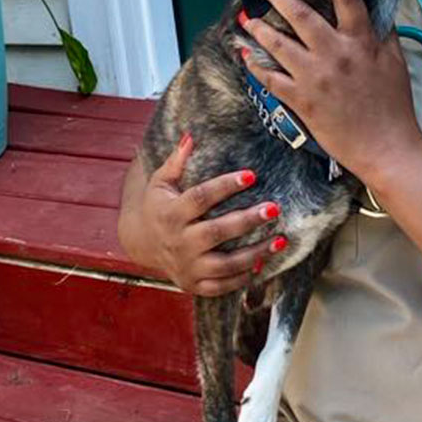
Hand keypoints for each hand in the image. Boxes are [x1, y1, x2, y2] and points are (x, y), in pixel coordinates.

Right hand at [118, 134, 285, 295]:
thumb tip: (190, 136)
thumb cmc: (160, 205)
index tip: (251, 175)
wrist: (141, 243)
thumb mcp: (161, 182)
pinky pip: (222, 286)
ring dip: (255, 254)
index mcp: (170, 213)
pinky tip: (263, 264)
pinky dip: (243, 278)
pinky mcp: (194, 284)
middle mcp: (178, 242)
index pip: (200, 198)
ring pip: (224, 264)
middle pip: (215, 232)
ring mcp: (187, 266)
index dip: (225, 186)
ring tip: (280, 240)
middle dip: (246, 221)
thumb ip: (176, 161)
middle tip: (274, 208)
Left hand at [238, 0, 421, 180]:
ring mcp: (315, 77)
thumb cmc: (394, 107)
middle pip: (300, 14)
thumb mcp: (395, 63)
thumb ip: (383, 34)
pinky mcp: (302, 101)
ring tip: (245, 16)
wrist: (386, 147)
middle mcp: (336, 54)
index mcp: (361, 42)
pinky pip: (271, 79)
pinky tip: (246, 56)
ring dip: (258, 28)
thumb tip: (377, 12)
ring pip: (278, 44)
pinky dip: (256, 66)